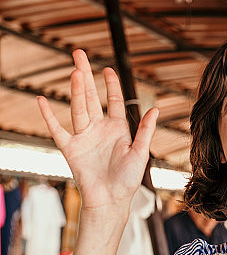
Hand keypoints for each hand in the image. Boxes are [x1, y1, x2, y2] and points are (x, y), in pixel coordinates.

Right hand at [37, 50, 157, 212]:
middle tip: (78, 54)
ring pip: (78, 108)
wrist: (110, 200)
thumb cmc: (127, 180)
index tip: (107, 69)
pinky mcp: (71, 149)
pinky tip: (42, 101)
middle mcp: (99, 129)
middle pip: (91, 97)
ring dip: (76, 90)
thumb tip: (155, 109)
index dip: (111, 85)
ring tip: (75, 72)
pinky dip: (49, 116)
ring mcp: (84, 137)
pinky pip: (58, 130)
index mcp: (118, 129)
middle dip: (86, 75)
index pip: (114, 101)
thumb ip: (146, 131)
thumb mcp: (141, 153)